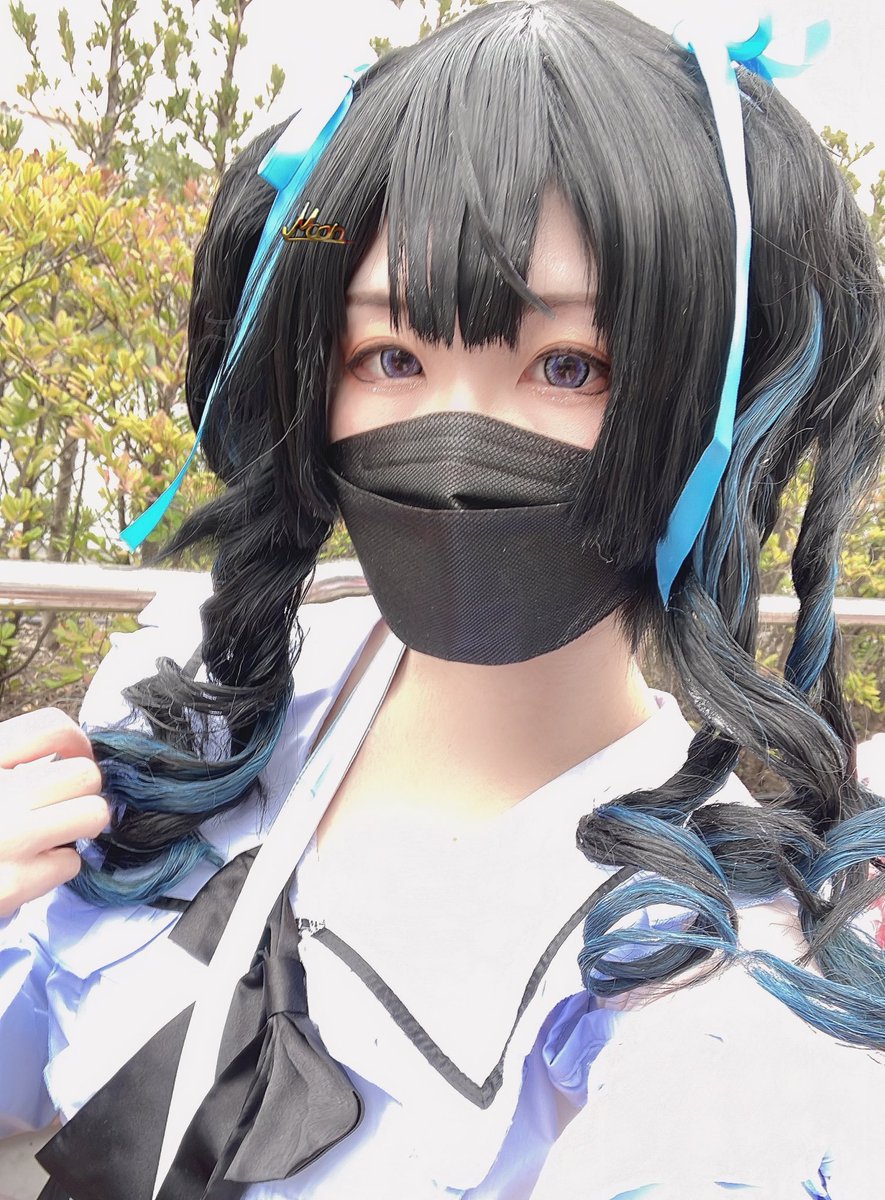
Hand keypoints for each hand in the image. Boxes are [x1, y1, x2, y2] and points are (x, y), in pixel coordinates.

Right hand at [0, 708, 110, 918]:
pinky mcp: (12, 886)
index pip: (51, 726)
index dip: (75, 741)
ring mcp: (6, 839)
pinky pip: (70, 864)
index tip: (69, 757)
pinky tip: (24, 866)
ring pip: (93, 814)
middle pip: (85, 774)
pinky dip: (53, 867)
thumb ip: (12, 759)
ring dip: (77, 825)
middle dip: (77, 791)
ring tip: (47, 832)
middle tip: (54, 804)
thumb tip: (75, 751)